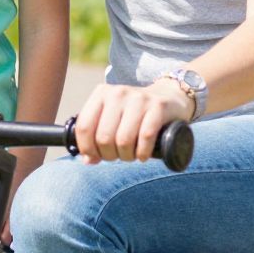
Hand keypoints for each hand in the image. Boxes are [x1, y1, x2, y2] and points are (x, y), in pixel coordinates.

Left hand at [73, 78, 194, 164]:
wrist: (169, 97)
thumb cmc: (134, 114)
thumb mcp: (112, 117)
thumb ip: (97, 135)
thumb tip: (88, 159)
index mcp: (101, 94)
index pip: (84, 127)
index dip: (88, 148)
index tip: (96, 157)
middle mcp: (118, 93)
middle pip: (104, 137)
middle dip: (109, 155)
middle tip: (118, 156)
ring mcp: (139, 98)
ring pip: (123, 140)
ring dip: (127, 156)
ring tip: (131, 155)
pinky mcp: (158, 107)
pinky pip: (145, 137)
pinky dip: (142, 152)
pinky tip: (143, 155)